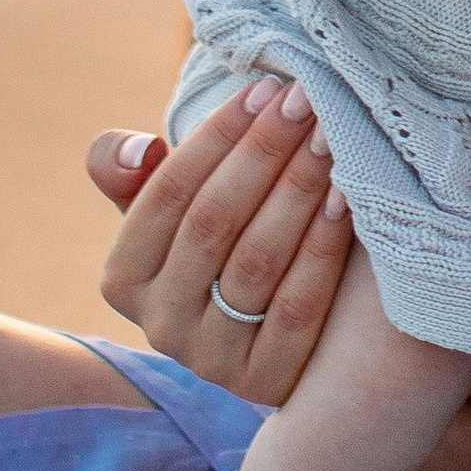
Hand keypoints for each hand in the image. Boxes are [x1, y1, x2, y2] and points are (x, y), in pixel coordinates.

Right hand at [88, 75, 353, 404]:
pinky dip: (322, 247)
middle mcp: (159, 325)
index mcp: (122, 277)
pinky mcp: (265, 381)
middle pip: (213, 223)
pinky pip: (298, 306)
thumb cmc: (219, 242)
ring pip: (257, 262)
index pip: (167, 195)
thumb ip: (129, 171)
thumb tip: (141, 151)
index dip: (216, 137)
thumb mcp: (168, 211)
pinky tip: (347, 199)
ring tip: (330, 137)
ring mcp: (210, 360)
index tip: (265, 88)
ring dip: (297, 190)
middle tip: (307, 101)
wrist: (269, 338)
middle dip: (263, 153)